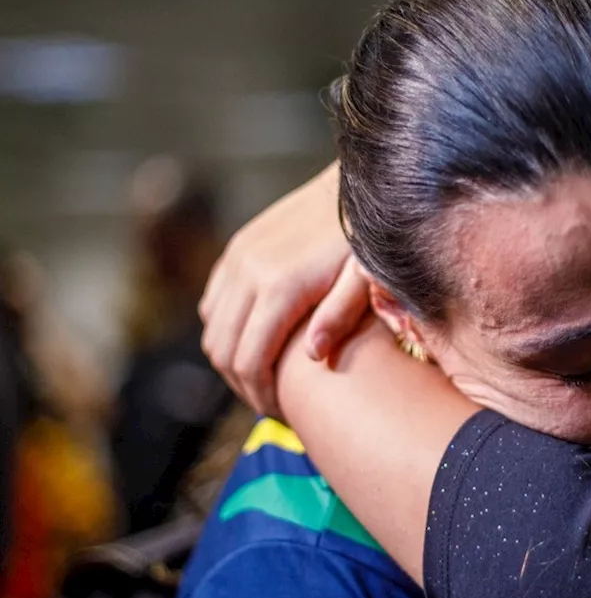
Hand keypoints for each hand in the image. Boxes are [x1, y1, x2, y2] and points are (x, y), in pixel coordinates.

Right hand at [199, 162, 369, 417]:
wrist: (361, 183)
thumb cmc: (372, 236)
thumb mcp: (368, 278)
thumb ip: (341, 315)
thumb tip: (313, 356)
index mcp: (280, 286)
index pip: (249, 361)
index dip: (262, 396)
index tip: (285, 414)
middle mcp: (248, 271)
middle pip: (223, 351)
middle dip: (244, 386)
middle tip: (277, 405)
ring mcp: (238, 257)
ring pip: (212, 328)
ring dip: (232, 360)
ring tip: (269, 378)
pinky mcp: (239, 247)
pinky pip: (214, 301)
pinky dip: (227, 330)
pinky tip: (260, 342)